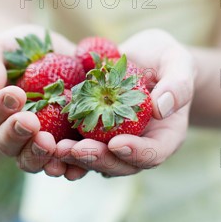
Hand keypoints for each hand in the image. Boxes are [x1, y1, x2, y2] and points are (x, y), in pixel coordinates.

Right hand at [0, 25, 85, 177]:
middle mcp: (10, 136)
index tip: (15, 93)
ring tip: (51, 145)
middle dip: (18, 135)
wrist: (52, 55)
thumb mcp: (0, 47)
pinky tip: (75, 166)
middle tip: (31, 123)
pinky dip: (69, 167)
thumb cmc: (18, 50)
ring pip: (32, 160)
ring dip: (40, 156)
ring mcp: (36, 145)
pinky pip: (65, 164)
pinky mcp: (63, 148)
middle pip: (7, 145)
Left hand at [57, 29, 194, 177]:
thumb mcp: (178, 62)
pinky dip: (60, 143)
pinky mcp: (92, 133)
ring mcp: (114, 142)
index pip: (153, 153)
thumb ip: (178, 84)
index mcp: (165, 136)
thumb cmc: (168, 59)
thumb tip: (161, 108)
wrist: (145, 57)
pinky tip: (42, 135)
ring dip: (73, 157)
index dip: (136, 153)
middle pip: (119, 164)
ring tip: (53, 147)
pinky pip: (77, 143)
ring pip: (94, 160)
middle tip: (75, 150)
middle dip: (97, 159)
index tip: (117, 144)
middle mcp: (138, 146)